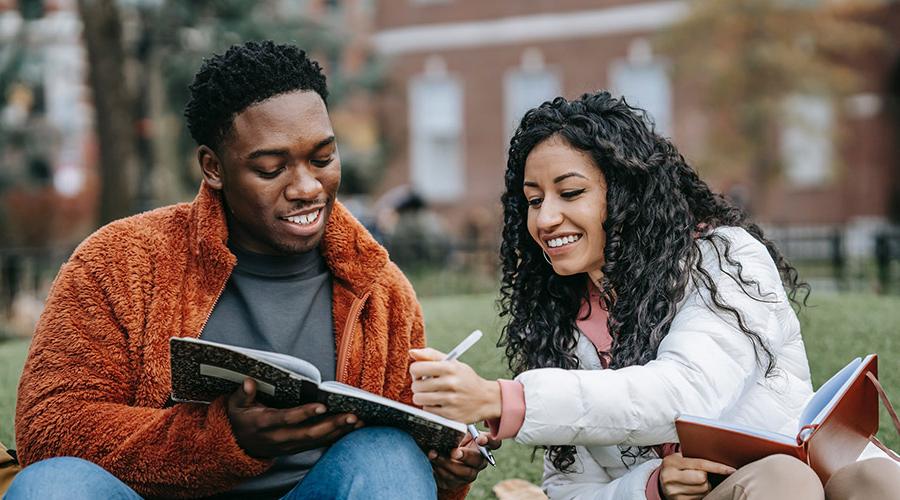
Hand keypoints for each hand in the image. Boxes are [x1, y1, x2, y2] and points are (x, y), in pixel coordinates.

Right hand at [226, 378, 362, 457]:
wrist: (238, 445)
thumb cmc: (240, 419)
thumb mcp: (235, 406)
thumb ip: (242, 394)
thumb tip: (248, 382)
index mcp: (264, 424)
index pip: (287, 419)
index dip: (304, 413)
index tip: (322, 405)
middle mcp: (279, 437)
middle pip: (309, 434)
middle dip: (332, 425)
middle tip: (352, 415)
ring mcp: (289, 446)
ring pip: (317, 440)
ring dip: (339, 432)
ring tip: (359, 421)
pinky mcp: (297, 448)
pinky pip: (319, 444)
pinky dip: (336, 437)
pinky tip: (352, 429)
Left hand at [409, 348, 501, 422]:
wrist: (486, 399)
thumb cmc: (465, 379)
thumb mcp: (453, 363)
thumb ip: (431, 355)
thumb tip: (412, 352)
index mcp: (450, 367)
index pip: (417, 368)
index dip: (415, 371)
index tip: (420, 374)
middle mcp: (451, 383)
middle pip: (416, 386)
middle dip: (418, 385)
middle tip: (426, 385)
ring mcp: (451, 400)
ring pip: (419, 399)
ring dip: (422, 397)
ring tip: (431, 394)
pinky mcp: (450, 415)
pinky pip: (427, 411)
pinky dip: (430, 407)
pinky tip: (440, 403)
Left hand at [428, 430, 501, 489]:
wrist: (443, 460)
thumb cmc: (454, 441)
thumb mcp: (458, 432)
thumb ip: (459, 428)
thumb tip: (451, 420)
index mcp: (483, 446)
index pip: (494, 443)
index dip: (489, 441)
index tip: (479, 439)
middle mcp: (480, 461)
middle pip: (478, 460)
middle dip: (466, 456)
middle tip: (454, 452)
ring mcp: (471, 473)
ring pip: (464, 472)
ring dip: (447, 463)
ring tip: (434, 454)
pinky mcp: (459, 482)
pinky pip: (451, 478)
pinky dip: (440, 469)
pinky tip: (433, 461)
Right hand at [659, 452, 735, 499]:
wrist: (661, 481)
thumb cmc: (675, 466)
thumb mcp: (679, 458)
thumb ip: (692, 456)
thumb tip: (717, 455)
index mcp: (671, 462)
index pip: (700, 464)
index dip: (717, 467)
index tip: (730, 470)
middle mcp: (670, 477)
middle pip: (702, 479)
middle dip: (706, 477)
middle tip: (701, 473)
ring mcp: (673, 491)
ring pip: (703, 490)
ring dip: (705, 486)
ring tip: (696, 481)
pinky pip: (699, 498)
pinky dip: (701, 493)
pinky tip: (694, 489)